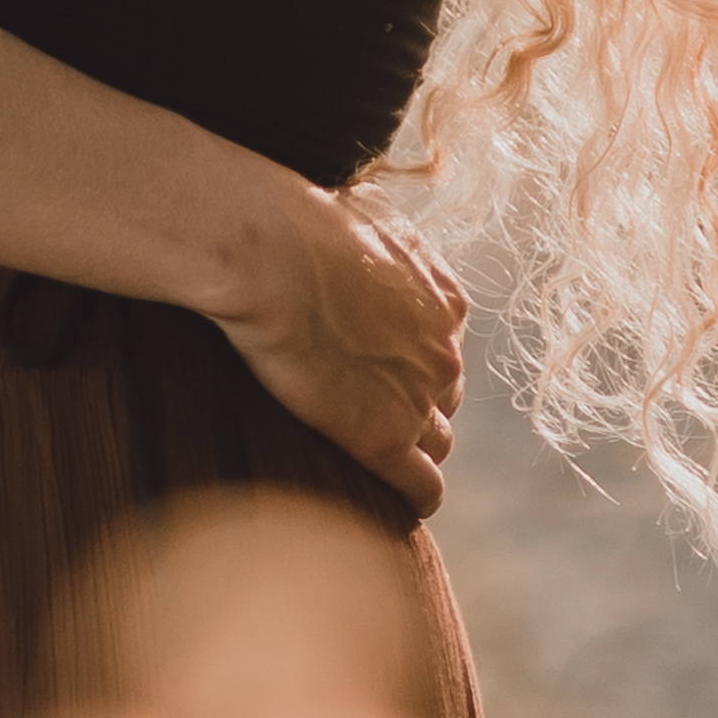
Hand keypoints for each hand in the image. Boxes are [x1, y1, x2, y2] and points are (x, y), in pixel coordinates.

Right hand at [205, 193, 467, 512]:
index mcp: (445, 302)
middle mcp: (445, 353)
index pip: (442, 349)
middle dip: (414, 405)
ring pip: (436, 443)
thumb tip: (366, 221)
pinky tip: (394, 507)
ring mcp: (419, 398)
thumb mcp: (365, 210)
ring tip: (375, 460)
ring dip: (411, 450)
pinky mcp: (384, 438)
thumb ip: (382, 234)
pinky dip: (412, 499)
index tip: (378, 367)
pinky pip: (421, 488)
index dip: (410, 361)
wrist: (271, 253)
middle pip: (443, 397)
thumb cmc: (302, 220)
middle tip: (368, 411)